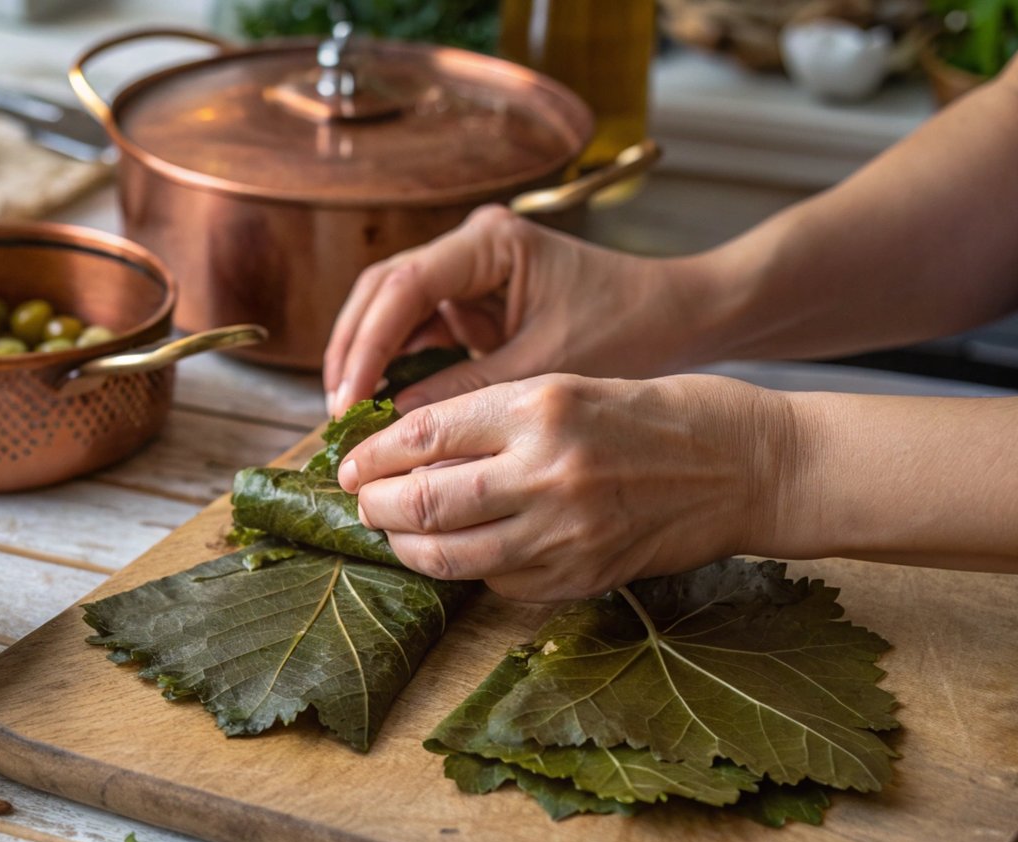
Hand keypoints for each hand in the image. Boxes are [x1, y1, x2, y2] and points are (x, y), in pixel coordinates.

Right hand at [322, 205, 717, 418]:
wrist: (679, 317)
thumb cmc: (626, 330)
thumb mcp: (544, 368)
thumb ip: (467, 388)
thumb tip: (394, 423)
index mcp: (490, 242)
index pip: (403, 286)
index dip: (367, 345)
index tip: (350, 399)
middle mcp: (469, 247)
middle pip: (381, 291)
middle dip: (353, 351)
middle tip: (338, 411)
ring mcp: (467, 273)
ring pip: (390, 311)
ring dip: (368, 360)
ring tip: (351, 417)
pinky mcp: (471, 303)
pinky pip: (417, 331)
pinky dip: (396, 368)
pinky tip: (382, 408)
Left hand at [336, 374, 788, 601]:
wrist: (745, 464)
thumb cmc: (653, 414)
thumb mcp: (567, 386)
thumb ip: (488, 419)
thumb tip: (406, 452)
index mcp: (539, 406)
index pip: (422, 434)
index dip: (372, 454)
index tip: (350, 464)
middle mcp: (546, 470)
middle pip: (421, 501)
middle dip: (373, 507)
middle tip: (359, 504)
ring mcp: (564, 531)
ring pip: (447, 554)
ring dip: (406, 548)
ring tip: (393, 534)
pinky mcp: (581, 576)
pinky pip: (496, 580)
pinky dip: (467, 568)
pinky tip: (462, 550)